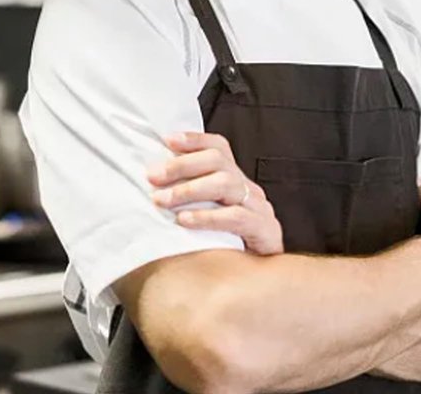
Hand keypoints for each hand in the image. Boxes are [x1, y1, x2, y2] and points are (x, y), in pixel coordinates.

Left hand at [146, 131, 283, 255]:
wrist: (267, 281)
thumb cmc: (231, 247)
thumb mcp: (211, 217)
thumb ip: (191, 200)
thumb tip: (152, 187)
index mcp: (236, 180)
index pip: (218, 147)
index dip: (195, 140)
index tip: (167, 140)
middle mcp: (248, 188)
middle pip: (218, 161)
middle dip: (182, 165)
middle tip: (154, 177)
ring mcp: (259, 207)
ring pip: (226, 184)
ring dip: (189, 190)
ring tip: (162, 200)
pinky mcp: (264, 229)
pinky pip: (236, 216)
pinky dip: (207, 217)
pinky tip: (185, 221)